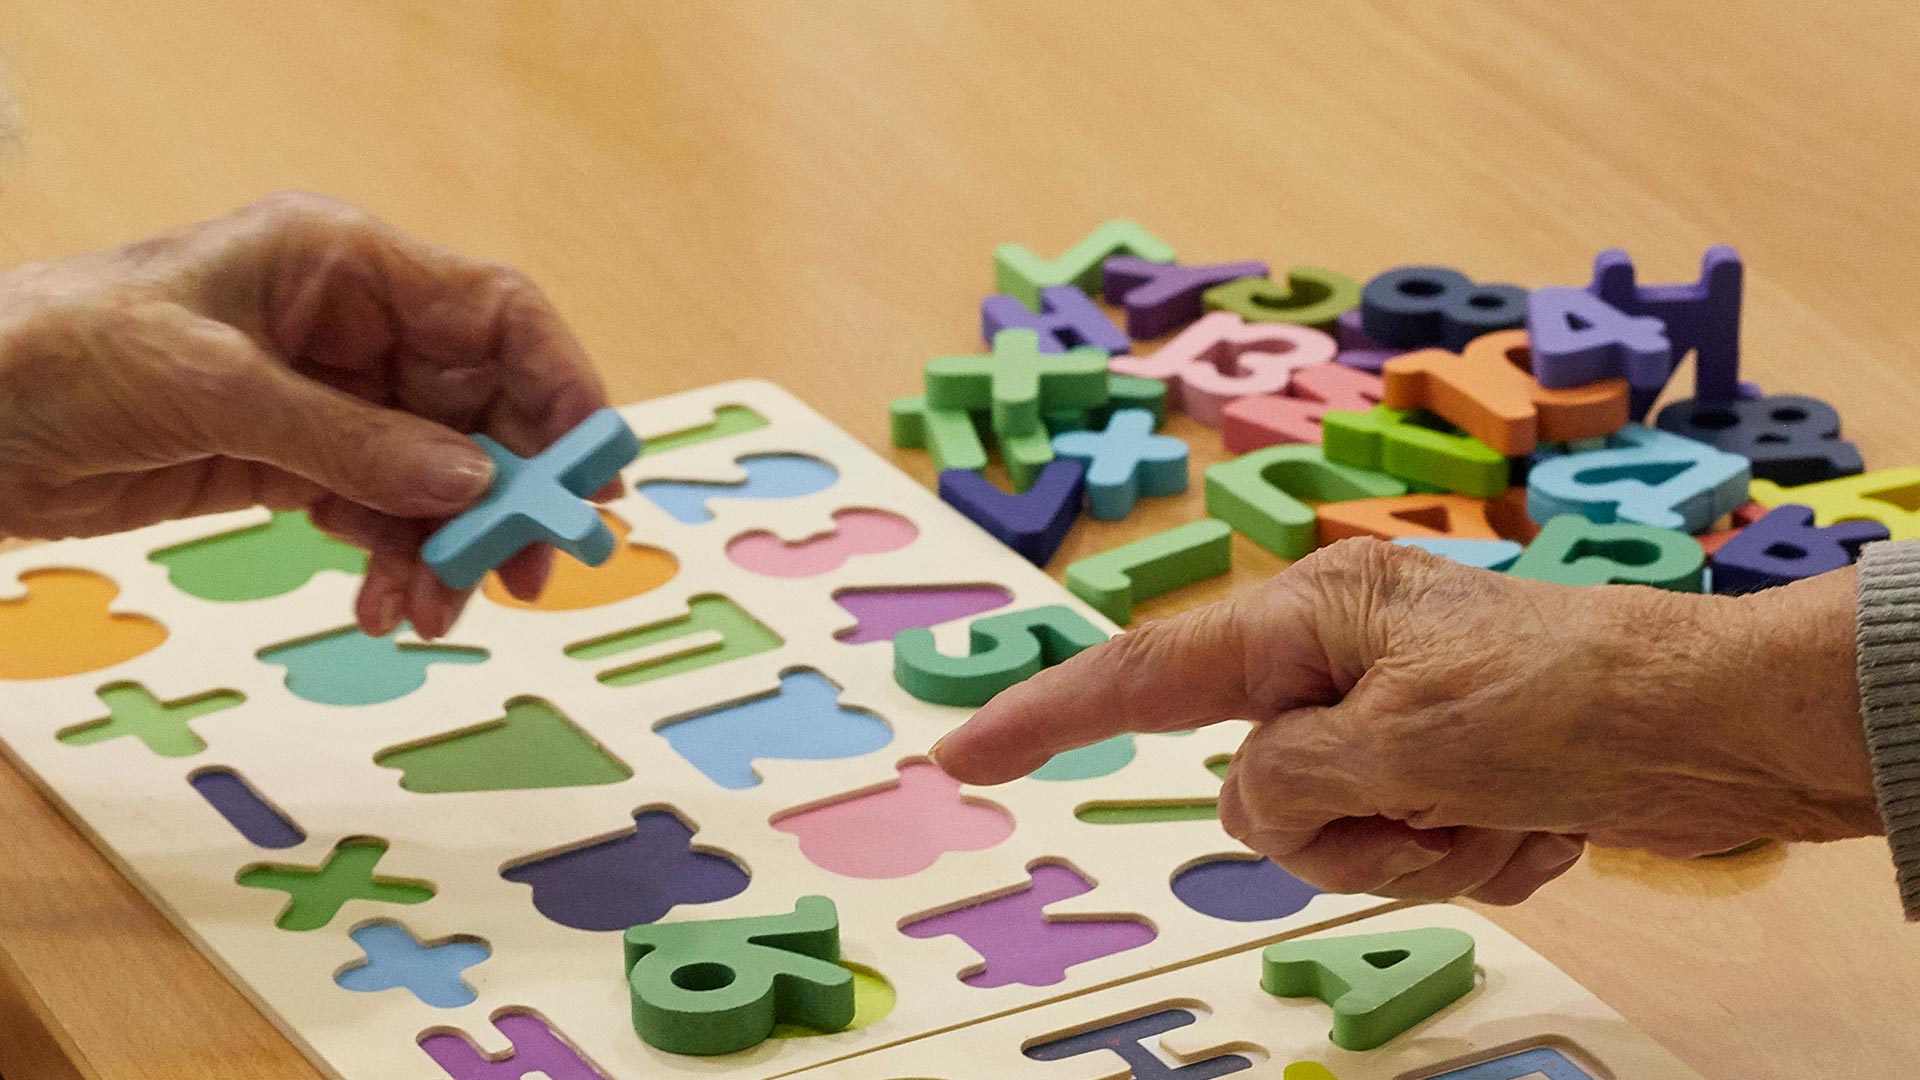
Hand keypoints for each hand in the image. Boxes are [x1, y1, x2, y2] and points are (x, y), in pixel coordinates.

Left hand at [0, 192, 609, 637]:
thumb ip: (349, 441)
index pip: (496, 313)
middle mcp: (353, 327)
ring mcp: (331, 399)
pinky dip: (400, 561)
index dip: (562, 384)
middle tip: (533, 568)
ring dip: (454, 544)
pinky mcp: (297, 463)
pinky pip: (385, 514)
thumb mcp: (214, 386)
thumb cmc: (62, 353)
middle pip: (484, 406)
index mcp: (344, 265)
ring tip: (442, 609)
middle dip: (513, 489)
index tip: (593, 468)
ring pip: (441, 473)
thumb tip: (471, 484)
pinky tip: (391, 606)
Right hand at [934, 539, 1880, 903]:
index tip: (961, 755)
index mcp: (1310, 617)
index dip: (1042, 714)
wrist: (1724, 729)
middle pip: (1257, 791)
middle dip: (1343, 832)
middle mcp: (1340, 665)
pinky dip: (1470, 860)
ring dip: (1421, 854)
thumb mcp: (1397, 742)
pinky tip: (1538, 819)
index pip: (1142, 673)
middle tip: (1428, 807)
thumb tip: (1255, 805)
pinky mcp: (1449, 777)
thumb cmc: (1569, 698)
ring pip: (1332, 839)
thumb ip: (1284, 779)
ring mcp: (1394, 724)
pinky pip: (1407, 857)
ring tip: (1501, 808)